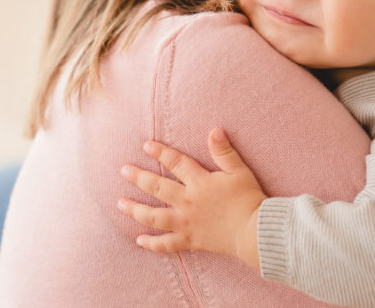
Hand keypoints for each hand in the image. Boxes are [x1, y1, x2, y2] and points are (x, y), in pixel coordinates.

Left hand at [118, 127, 266, 269]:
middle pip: (157, 187)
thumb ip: (224, 152)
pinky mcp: (190, 240)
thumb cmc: (248, 199)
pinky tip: (139, 241)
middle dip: (138, 177)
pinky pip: (166, 244)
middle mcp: (187, 201)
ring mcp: (186, 222)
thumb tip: (214, 130)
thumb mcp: (239, 171)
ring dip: (135, 209)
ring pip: (154, 216)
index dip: (160, 152)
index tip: (146, 146)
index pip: (175, 162)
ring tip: (120, 203)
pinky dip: (152, 244)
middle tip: (123, 170)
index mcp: (199, 182)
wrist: (254, 231)